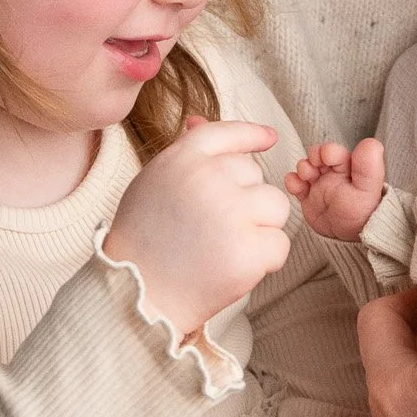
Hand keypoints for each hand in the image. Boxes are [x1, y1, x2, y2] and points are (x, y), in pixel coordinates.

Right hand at [103, 116, 290, 335]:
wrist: (137, 298)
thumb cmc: (143, 243)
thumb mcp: (152, 184)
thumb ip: (183, 154)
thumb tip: (199, 118)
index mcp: (181, 160)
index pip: (226, 133)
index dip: (251, 134)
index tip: (269, 138)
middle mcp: (207, 179)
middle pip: (257, 175)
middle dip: (246, 200)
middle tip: (213, 229)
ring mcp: (231, 213)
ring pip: (276, 206)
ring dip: (261, 227)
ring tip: (226, 246)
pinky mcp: (248, 250)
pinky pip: (280, 244)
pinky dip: (265, 259)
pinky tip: (234, 268)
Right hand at [286, 139, 386, 241]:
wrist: (350, 236)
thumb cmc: (363, 211)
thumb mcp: (367, 189)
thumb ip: (369, 165)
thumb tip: (370, 142)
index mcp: (348, 166)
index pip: (334, 151)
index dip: (327, 152)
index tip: (327, 159)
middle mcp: (332, 172)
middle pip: (316, 155)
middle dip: (312, 158)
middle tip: (312, 170)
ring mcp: (319, 183)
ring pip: (305, 167)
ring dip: (302, 168)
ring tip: (306, 178)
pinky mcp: (307, 196)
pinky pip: (295, 184)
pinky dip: (292, 182)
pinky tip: (296, 187)